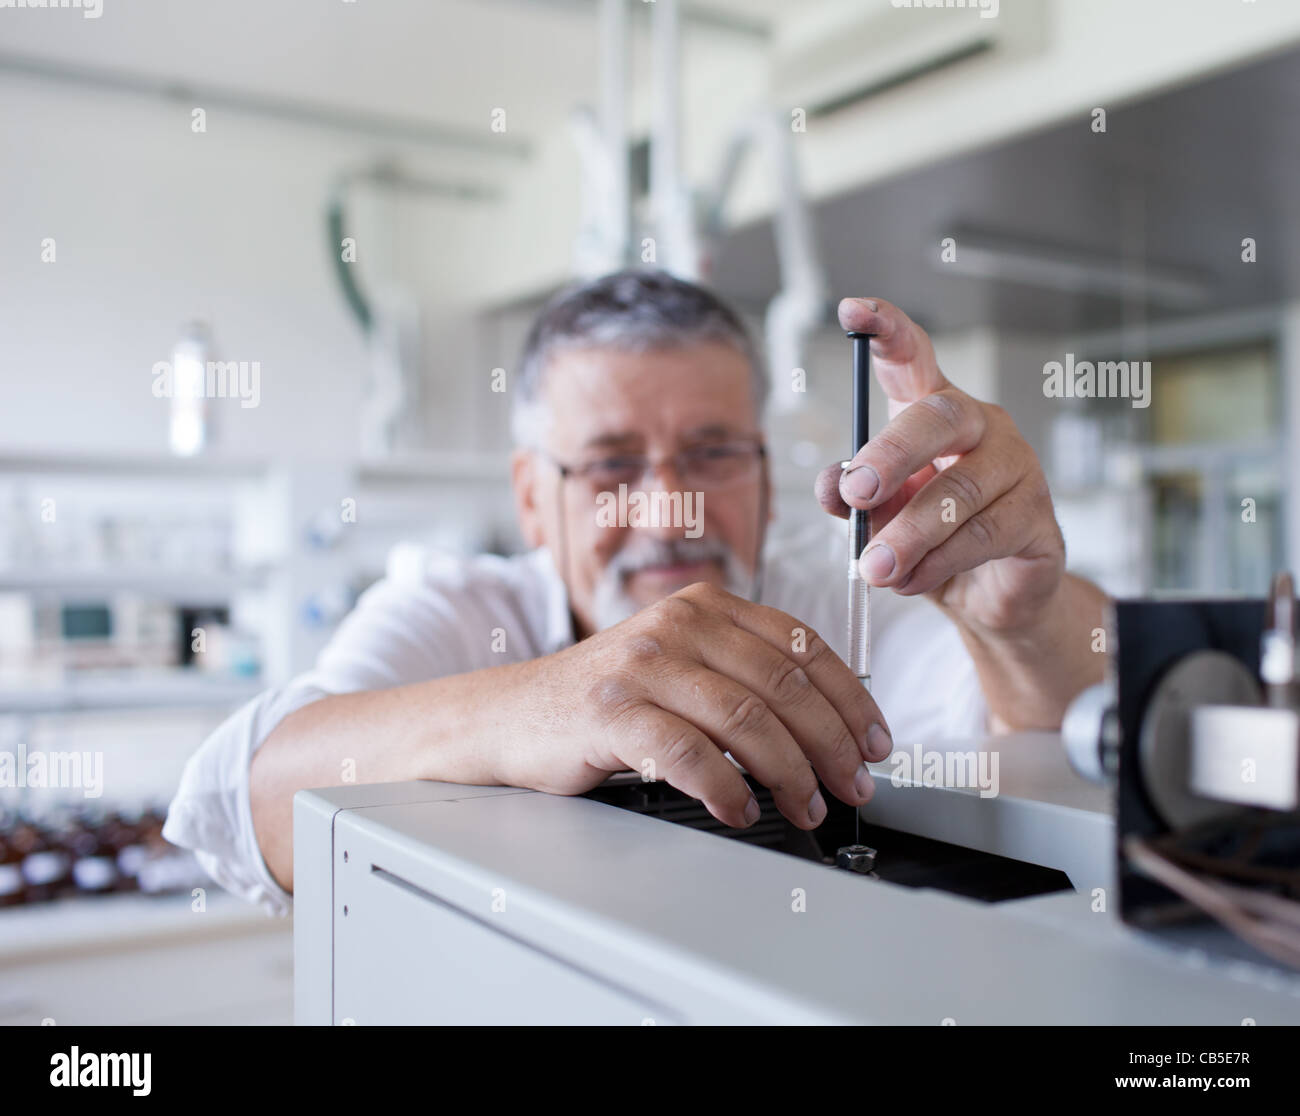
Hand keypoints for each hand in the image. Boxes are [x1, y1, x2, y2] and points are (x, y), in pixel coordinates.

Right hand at [496, 581, 892, 829]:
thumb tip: (829, 727)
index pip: (803, 646)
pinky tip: (741, 810)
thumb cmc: (607, 699)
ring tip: (805, 807)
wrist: (512, 714)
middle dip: (833, 745)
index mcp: (706, 607)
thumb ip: (742, 676)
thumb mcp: (681, 666)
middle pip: (784, 686)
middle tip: (853, 787)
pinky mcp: (610, 711)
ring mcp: (642, 665)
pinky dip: (726, 788)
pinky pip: (687, 754)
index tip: (876, 743)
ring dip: (790, 775)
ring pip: (746, 720)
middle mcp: (677, 624)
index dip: (852, 699)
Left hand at [816, 297, 1064, 633]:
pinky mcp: (1037, 517)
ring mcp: (1017, 467)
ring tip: (874, 567)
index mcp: (934, 412)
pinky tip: (909, 580)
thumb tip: (831, 486)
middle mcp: (980, 426)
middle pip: (938, 418)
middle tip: (857, 492)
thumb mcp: (878, 516)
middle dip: (890, 455)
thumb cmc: (929, 538)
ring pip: (958, 490)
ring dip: (908, 533)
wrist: (984, 596)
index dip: (885, 330)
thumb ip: (849, 496)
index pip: (913, 357)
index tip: (850, 311)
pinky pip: (981, 535)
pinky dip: (936, 563)